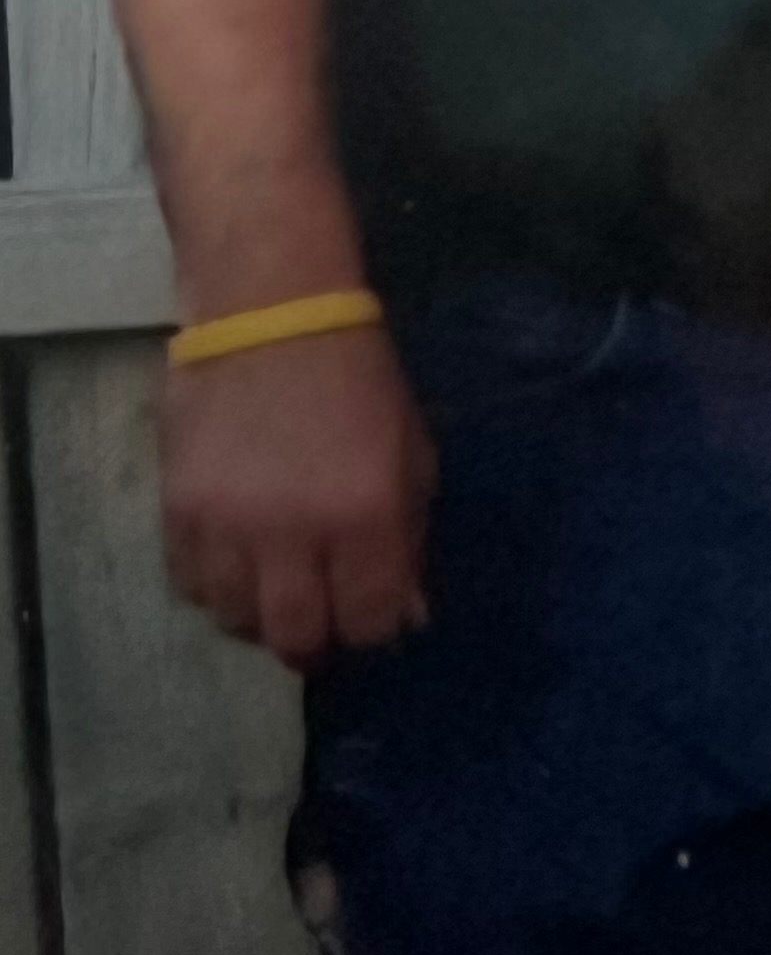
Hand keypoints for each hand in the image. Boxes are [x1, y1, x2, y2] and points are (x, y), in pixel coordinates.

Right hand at [161, 321, 437, 668]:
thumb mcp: (410, 451)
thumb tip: (406, 615)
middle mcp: (295, 533)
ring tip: (274, 587)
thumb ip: (409, 537)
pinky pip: (190, 586)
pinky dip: (215, 587)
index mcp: (366, 515)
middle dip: (316, 643)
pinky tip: (234, 559)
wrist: (268, 312)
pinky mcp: (178, 512)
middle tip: (321, 624)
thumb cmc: (355, 377)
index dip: (376, 628)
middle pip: (297, 639)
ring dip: (260, 616)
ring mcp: (228, 527)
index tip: (373, 613)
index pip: (372, 623)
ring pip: (237, 621)